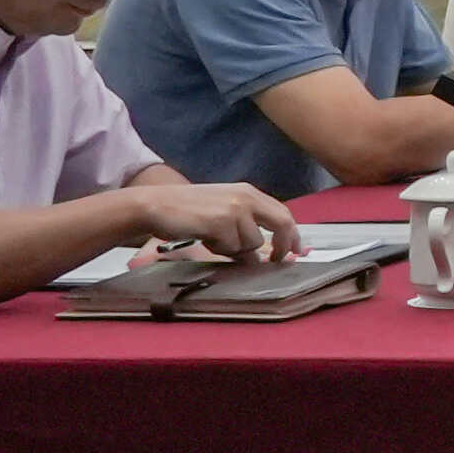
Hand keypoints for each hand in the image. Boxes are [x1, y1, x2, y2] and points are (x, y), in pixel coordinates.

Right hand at [126, 177, 293, 260]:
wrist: (156, 205)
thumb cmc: (187, 211)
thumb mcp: (222, 213)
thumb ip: (246, 228)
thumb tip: (263, 256)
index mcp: (248, 192)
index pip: (283, 213)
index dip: (292, 234)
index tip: (297, 250)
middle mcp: (246, 197)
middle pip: (282, 223)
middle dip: (283, 245)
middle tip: (277, 260)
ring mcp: (235, 209)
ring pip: (253, 243)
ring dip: (235, 248)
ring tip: (213, 237)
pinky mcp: (221, 222)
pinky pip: (232, 248)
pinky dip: (219, 249)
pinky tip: (204, 237)